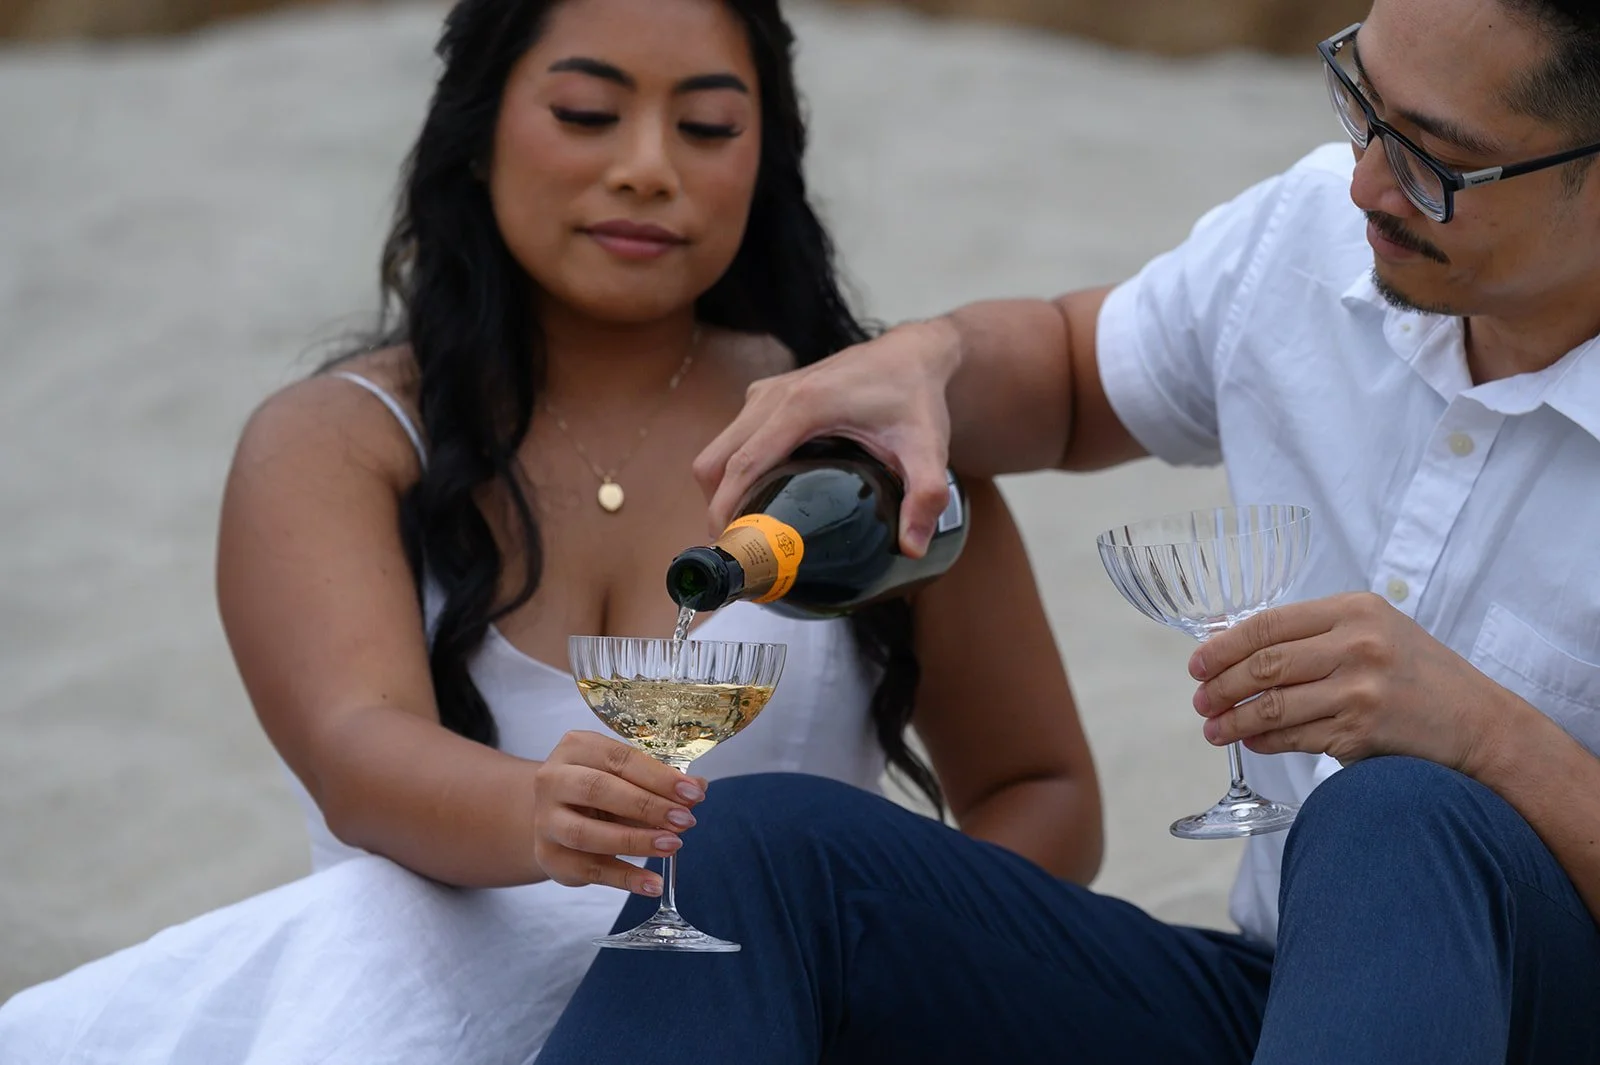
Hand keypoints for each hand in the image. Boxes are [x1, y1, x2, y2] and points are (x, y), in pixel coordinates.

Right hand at [531, 731, 707, 895]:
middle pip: (598, 789)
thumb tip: (698, 788)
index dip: (659, 776)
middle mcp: (552, 780)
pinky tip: (653, 884)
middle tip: (685, 820)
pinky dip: (625, 879)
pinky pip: (590, 871)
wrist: (555, 815)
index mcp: (576, 748)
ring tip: (672, 845)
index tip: (693, 793)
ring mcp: (545, 820)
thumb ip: (660, 782)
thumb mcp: (628, 778)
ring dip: (635, 841)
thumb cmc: (600, 789)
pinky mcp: (550, 856)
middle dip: (647, 806)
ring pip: (587, 833)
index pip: (619, 758)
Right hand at [693, 318, 961, 556]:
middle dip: (718, 506)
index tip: (730, 549)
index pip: (743, 465)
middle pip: (716, 459)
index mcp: (802, 407)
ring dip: (723, 489)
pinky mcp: (768, 394)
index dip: (726, 510)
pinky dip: (734, 470)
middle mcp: (773, 396)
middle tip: (742, 547)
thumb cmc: (914, 396)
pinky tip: (762, 496)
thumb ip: (925, 496)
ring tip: (751, 529)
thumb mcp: (926, 447)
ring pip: (719, 449)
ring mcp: (766, 393)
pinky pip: (734, 438)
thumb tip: (911, 547)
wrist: (910, 353)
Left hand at [1189, 592, 1510, 773]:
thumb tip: (1238, 648)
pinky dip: (1263, 741)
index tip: (1196, 663)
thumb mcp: (1376, 630)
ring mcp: (1359, 690)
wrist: (1480, 723)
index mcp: (1354, 609)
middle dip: (1219, 685)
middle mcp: (1356, 645)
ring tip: (1213, 729)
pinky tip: (1249, 741)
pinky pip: (1295, 737)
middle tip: (1199, 700)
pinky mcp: (1361, 732)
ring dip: (1233, 721)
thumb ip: (1316, 632)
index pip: (1268, 624)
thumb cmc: (1419, 674)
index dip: (1222, 645)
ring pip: (1272, 705)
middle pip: (1263, 665)